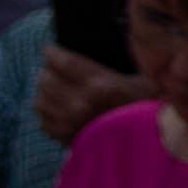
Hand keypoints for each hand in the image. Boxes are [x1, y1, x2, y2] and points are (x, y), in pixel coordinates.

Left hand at [29, 44, 143, 140]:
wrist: (145, 144)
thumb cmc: (146, 109)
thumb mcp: (142, 81)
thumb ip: (124, 63)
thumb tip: (104, 44)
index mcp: (101, 85)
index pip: (63, 62)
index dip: (52, 53)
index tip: (51, 50)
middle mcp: (81, 104)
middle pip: (46, 79)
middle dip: (48, 70)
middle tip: (54, 69)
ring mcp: (71, 124)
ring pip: (40, 101)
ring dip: (45, 92)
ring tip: (54, 88)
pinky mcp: (66, 139)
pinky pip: (44, 122)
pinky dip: (48, 114)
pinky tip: (58, 109)